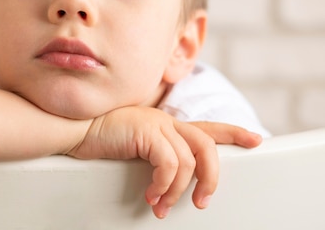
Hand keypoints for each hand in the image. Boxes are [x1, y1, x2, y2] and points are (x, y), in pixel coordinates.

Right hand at [66, 107, 259, 218]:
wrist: (72, 129)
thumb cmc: (97, 140)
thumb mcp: (132, 147)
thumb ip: (152, 155)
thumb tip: (166, 185)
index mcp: (164, 123)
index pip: (206, 127)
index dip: (233, 133)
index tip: (255, 140)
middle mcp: (165, 121)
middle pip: (207, 145)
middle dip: (211, 177)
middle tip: (202, 201)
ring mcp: (156, 124)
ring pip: (189, 161)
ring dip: (178, 191)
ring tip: (162, 206)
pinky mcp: (146, 131)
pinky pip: (169, 164)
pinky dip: (164, 185)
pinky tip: (151, 196)